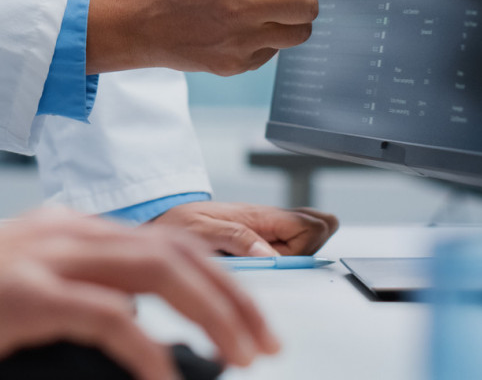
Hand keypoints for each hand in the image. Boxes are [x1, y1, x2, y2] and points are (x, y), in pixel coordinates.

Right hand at [0, 208, 277, 379]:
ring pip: (158, 271)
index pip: (165, 239)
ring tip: (239, 355)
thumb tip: (133, 331)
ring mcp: (44, 255)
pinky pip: (109, 316)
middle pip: (176, 250)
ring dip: (212, 313)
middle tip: (266, 343)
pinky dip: (149, 349)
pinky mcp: (24, 291)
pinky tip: (167, 377)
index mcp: (65, 228)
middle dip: (234, 296)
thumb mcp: (18, 292)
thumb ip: (75, 297)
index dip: (220, 275)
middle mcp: (62, 230)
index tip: (253, 316)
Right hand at [87, 0, 359, 74]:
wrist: (143, 24)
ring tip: (266, 13)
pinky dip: (268, 40)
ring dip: (294, 21)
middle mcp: (240, 7)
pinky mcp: (238, 65)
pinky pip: (275, 51)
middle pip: (308, 4)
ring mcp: (240, 40)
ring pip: (300, 32)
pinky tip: (239, 33)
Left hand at [149, 200, 338, 256]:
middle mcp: (269, 222)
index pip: (312, 224)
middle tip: (273, 261)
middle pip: (318, 232)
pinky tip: (262, 264)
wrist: (163, 221)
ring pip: (308, 242)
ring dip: (293, 257)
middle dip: (306, 251)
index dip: (307, 244)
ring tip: (260, 263)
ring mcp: (268, 231)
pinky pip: (291, 248)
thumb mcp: (199, 230)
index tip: (281, 259)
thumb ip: (235, 238)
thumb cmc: (178, 222)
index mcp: (260, 216)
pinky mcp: (261, 241)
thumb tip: (270, 254)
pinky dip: (285, 258)